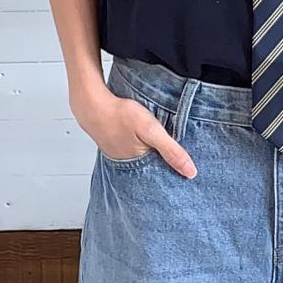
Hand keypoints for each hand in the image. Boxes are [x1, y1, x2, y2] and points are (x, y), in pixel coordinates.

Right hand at [75, 83, 196, 176]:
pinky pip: (135, 153)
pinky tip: (146, 143)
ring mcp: (122, 158)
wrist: (92, 104)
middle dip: (167, 169)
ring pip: (145, 162)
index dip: (177, 175)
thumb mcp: (151, 130)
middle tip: (182, 167)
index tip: (190, 178)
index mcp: (140, 167)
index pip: (164, 178)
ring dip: (154, 158)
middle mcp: (130, 167)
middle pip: (155, 172)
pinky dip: (143, 150)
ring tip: (166, 155)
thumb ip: (171, 150)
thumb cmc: (119, 115)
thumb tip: (191, 172)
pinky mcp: (117, 148)